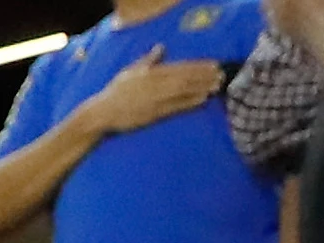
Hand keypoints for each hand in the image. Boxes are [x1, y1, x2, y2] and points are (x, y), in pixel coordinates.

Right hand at [76, 48, 221, 135]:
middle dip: (204, 76)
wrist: (101, 113)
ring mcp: (156, 99)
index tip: (213, 64)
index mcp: (151, 72)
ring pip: (184, 90)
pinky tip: (203, 98)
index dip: (198, 66)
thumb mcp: (130, 71)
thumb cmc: (115, 92)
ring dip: (202, 87)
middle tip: (221, 74)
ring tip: (217, 85)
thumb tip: (160, 48)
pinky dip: (190, 101)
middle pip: (186, 78)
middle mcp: (155, 84)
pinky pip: (176, 106)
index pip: (180, 67)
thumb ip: (148, 60)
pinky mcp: (154, 113)